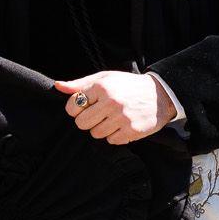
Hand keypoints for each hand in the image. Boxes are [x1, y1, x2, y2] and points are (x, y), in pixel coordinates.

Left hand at [54, 72, 175, 144]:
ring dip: (102, 128)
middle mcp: (111, 102)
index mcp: (102, 87)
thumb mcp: (105, 78)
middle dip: (88, 120)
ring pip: (96, 134)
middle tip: (99, 114)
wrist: (160, 94)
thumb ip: (80, 84)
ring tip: (113, 118)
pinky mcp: (132, 131)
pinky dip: (115, 135)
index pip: (73, 106)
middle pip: (82, 123)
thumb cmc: (128, 86)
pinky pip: (111, 141)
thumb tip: (58, 86)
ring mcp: (122, 117)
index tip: (85, 107)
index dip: (76, 109)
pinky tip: (123, 125)